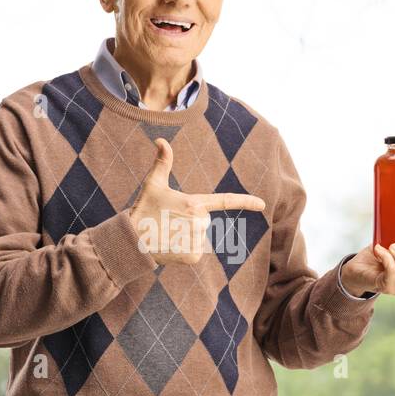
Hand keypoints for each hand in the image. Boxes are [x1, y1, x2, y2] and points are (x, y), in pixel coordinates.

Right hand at [127, 137, 266, 264]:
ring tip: (168, 234)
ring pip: (199, 237)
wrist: (132, 239)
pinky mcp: (194, 255)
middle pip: (203, 222)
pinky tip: (171, 247)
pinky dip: (184, 251)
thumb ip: (162, 162)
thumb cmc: (144, 209)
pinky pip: (196, 251)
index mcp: (194, 203)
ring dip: (186, 236)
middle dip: (189, 222)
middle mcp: (199, 222)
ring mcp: (197, 240)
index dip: (245, 202)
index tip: (262, 204)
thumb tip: (160, 140)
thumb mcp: (153, 185)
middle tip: (170, 222)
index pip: (225, 201)